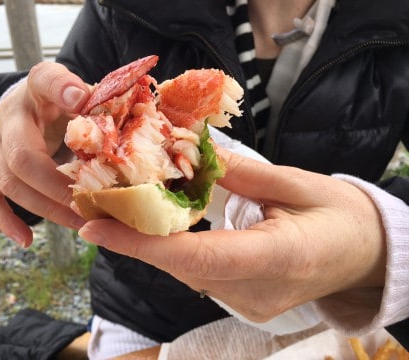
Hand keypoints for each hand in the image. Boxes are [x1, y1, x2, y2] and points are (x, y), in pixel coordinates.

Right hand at [0, 62, 89, 246]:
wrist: (30, 103)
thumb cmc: (65, 101)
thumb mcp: (84, 93)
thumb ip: (100, 104)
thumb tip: (117, 126)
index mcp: (37, 88)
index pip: (45, 80)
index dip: (61, 88)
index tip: (80, 99)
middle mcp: (8, 116)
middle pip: (23, 157)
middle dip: (58, 188)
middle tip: (90, 206)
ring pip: (8, 183)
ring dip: (45, 208)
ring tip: (80, 223)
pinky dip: (5, 219)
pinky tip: (27, 239)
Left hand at [78, 147, 385, 322]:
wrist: (366, 254)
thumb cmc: (343, 215)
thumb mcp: (299, 182)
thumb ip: (242, 173)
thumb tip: (191, 154)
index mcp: (280, 258)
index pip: (200, 255)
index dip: (143, 244)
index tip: (97, 227)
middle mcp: (259, 291)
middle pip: (184, 266)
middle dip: (137, 237)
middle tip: (99, 205)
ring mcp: (252, 303)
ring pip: (187, 272)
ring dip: (154, 243)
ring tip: (123, 210)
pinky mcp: (247, 301)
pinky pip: (201, 275)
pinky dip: (177, 251)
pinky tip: (162, 226)